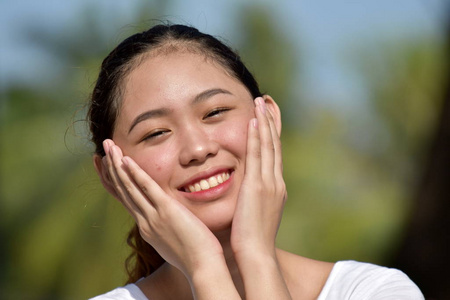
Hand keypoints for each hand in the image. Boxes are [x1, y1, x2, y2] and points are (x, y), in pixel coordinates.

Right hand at [101, 139, 223, 276]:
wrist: (202, 267)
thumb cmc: (194, 256)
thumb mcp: (173, 240)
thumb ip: (167, 227)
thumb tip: (168, 220)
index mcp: (146, 226)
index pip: (124, 200)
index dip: (113, 182)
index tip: (104, 167)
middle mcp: (144, 221)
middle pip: (122, 190)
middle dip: (111, 168)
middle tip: (103, 148)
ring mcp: (153, 216)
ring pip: (129, 187)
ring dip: (117, 165)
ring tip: (109, 146)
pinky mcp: (166, 211)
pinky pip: (147, 188)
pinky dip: (135, 173)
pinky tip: (126, 160)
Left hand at [230, 97, 286, 258]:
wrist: (256, 254)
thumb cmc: (251, 239)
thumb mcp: (255, 214)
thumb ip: (253, 200)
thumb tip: (246, 195)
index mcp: (275, 188)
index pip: (274, 155)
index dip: (272, 134)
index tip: (267, 116)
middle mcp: (276, 182)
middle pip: (274, 145)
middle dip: (271, 121)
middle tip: (267, 100)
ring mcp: (269, 183)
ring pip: (268, 146)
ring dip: (265, 122)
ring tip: (261, 101)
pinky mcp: (258, 186)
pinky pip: (257, 155)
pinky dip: (257, 137)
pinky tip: (254, 121)